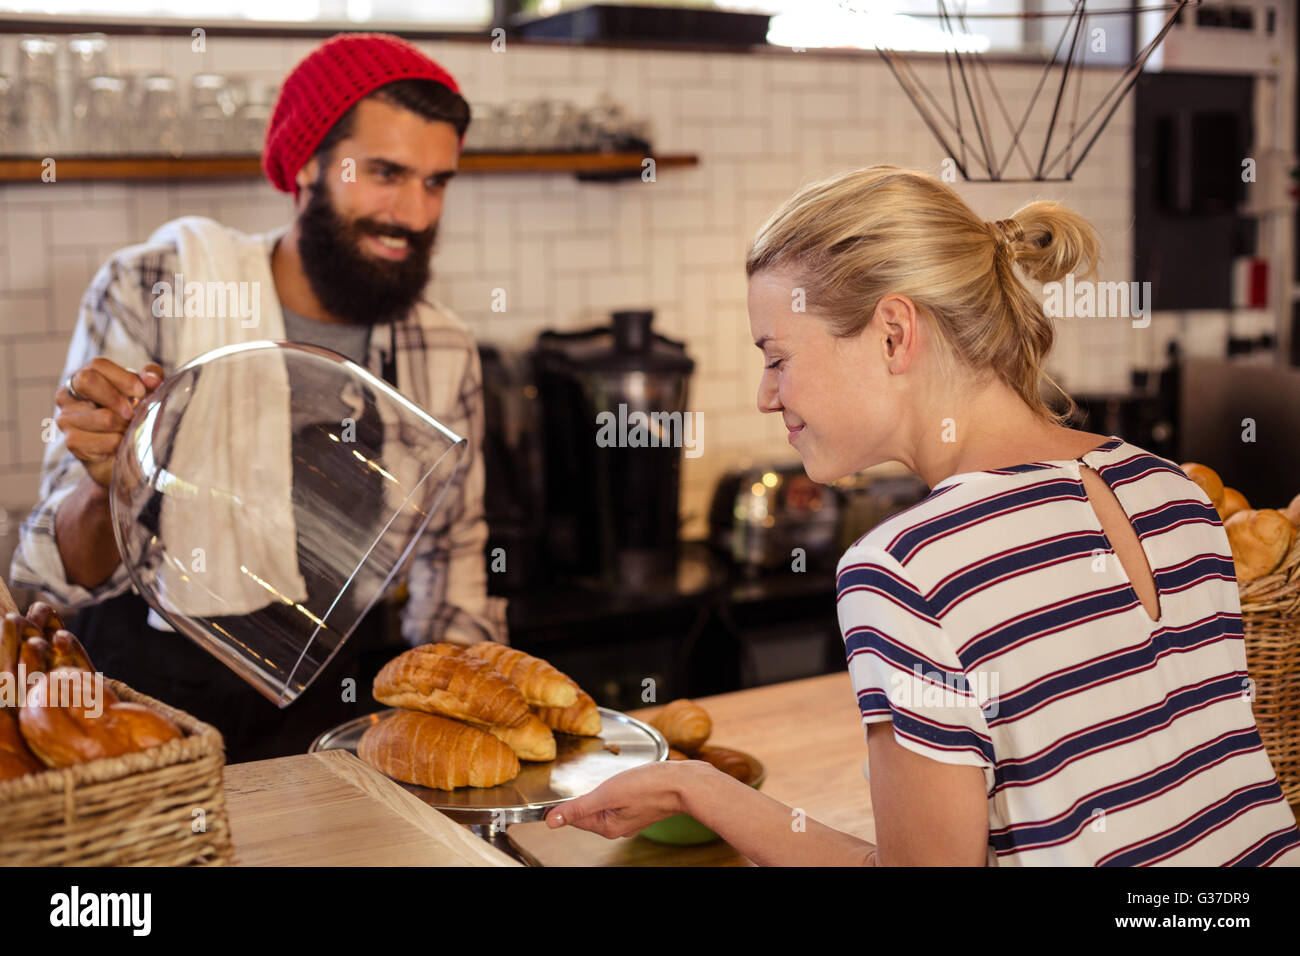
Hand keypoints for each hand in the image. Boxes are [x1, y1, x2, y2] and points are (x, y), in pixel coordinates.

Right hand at [55, 358, 163, 487]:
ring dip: (125, 427)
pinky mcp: (72, 442)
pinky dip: (120, 444)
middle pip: (88, 382)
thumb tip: (151, 379)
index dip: (124, 378)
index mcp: (85, 376)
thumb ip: (150, 376)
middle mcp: (68, 394)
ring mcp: (66, 418)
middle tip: (132, 414)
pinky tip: (119, 445)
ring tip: (128, 431)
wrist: (123, 453)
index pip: (97, 365)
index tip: (142, 393)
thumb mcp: (145, 390)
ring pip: (103, 417)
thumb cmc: (132, 415)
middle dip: (118, 399)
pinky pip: (104, 441)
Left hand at [544, 759, 704, 838]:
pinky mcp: (640, 808)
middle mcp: (617, 827)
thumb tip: (551, 821)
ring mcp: (630, 818)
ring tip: (605, 776)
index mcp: (607, 827)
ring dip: (600, 790)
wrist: (684, 783)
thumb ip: (578, 806)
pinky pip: (617, 800)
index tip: (558, 790)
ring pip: (603, 804)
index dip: (564, 803)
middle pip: (588, 811)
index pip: (574, 817)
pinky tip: (621, 780)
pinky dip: (615, 789)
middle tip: (585, 777)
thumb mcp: (607, 793)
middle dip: (584, 794)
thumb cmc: (649, 786)